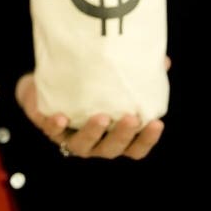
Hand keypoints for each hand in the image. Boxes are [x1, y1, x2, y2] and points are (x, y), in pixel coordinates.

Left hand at [15, 56, 170, 159]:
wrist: (47, 84)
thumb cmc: (88, 87)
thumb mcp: (111, 81)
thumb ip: (135, 75)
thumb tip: (164, 61)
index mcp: (113, 137)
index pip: (135, 148)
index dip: (146, 140)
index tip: (157, 123)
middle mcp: (94, 143)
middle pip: (112, 149)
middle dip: (122, 135)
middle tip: (131, 118)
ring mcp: (71, 138)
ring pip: (83, 145)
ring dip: (92, 132)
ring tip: (101, 117)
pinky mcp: (49, 128)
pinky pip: (52, 132)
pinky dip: (56, 127)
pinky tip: (62, 117)